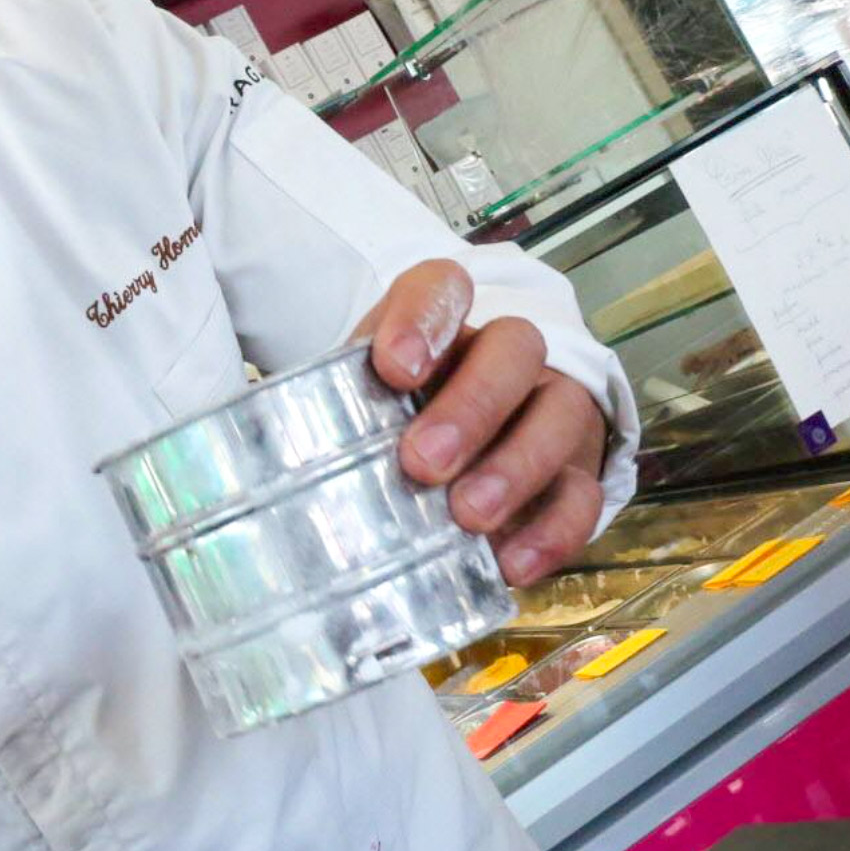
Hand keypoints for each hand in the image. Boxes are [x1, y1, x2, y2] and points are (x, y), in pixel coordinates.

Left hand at [358, 261, 608, 585]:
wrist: (458, 464)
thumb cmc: (395, 427)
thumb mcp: (358, 407)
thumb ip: (330, 419)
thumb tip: (267, 467)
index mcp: (444, 323)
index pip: (443, 289)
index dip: (424, 319)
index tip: (393, 366)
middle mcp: (506, 354)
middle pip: (513, 349)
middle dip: (471, 406)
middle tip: (422, 461)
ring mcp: (551, 409)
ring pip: (558, 416)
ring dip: (514, 467)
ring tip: (468, 517)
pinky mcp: (575, 472)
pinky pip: (581, 494)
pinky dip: (551, 531)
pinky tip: (510, 561)